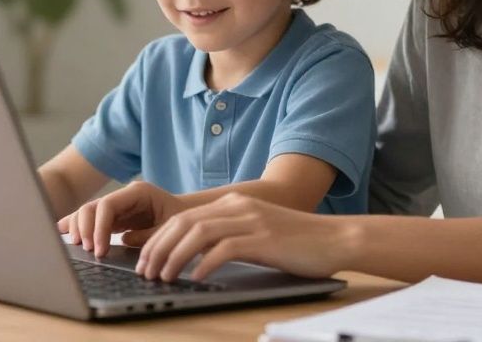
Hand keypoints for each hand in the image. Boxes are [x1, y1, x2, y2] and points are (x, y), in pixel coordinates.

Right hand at [57, 180, 186, 256]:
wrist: (188, 217)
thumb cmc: (182, 221)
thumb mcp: (169, 228)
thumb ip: (147, 235)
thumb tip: (122, 240)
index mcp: (138, 192)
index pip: (107, 205)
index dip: (99, 227)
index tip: (99, 249)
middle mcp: (123, 196)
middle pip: (92, 207)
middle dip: (85, 229)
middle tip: (90, 251)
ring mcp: (117, 206)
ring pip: (87, 212)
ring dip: (79, 229)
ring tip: (79, 247)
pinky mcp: (113, 217)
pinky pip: (90, 219)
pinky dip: (77, 225)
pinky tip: (62, 231)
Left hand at [134, 193, 350, 282]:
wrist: (336, 238)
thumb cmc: (297, 242)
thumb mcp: (256, 234)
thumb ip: (228, 238)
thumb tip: (194, 257)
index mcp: (234, 203)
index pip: (184, 217)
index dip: (159, 238)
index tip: (146, 260)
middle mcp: (239, 206)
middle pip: (185, 223)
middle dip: (159, 248)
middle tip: (146, 271)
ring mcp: (252, 220)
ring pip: (198, 233)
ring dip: (175, 256)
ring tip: (163, 277)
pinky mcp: (264, 238)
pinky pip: (225, 249)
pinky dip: (204, 263)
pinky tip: (195, 279)